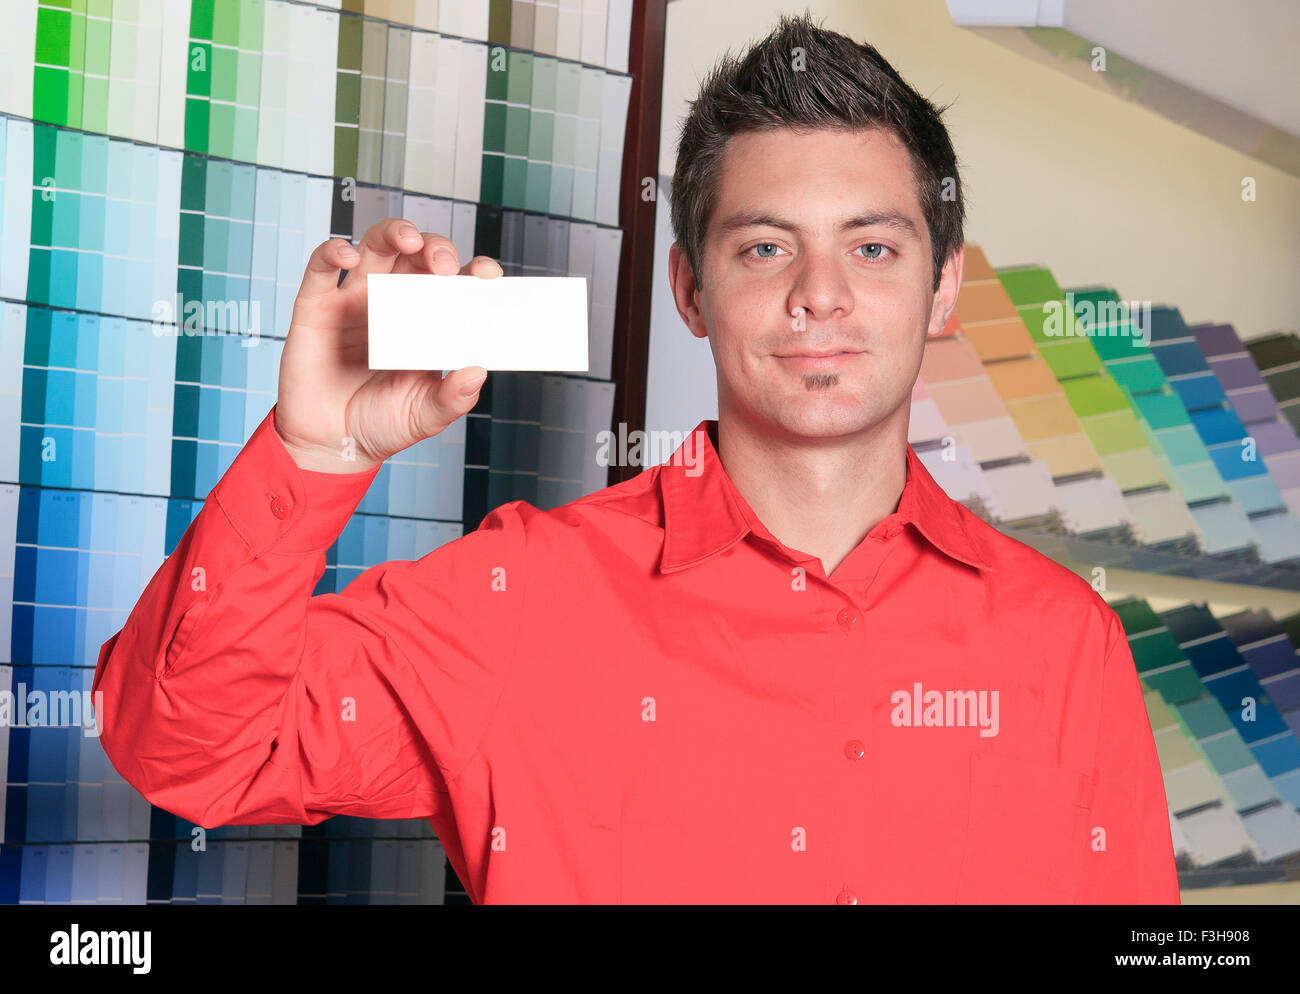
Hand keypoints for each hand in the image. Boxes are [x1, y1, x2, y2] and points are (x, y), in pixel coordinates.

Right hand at [273, 217, 502, 473]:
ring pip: (376, 246)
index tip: (487, 275)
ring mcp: (355, 299)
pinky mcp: (317, 305)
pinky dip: (334, 251)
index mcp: (428, 322)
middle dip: (435, 248)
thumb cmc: (382, 423)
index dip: (472, 271)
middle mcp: (395, 302)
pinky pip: (322, 267)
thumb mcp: (425, 416)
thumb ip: (453, 398)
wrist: (331, 443)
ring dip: (394, 233)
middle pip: (417, 255)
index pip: (455, 284)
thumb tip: (477, 372)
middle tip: (444, 265)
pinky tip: (349, 256)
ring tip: (409, 241)